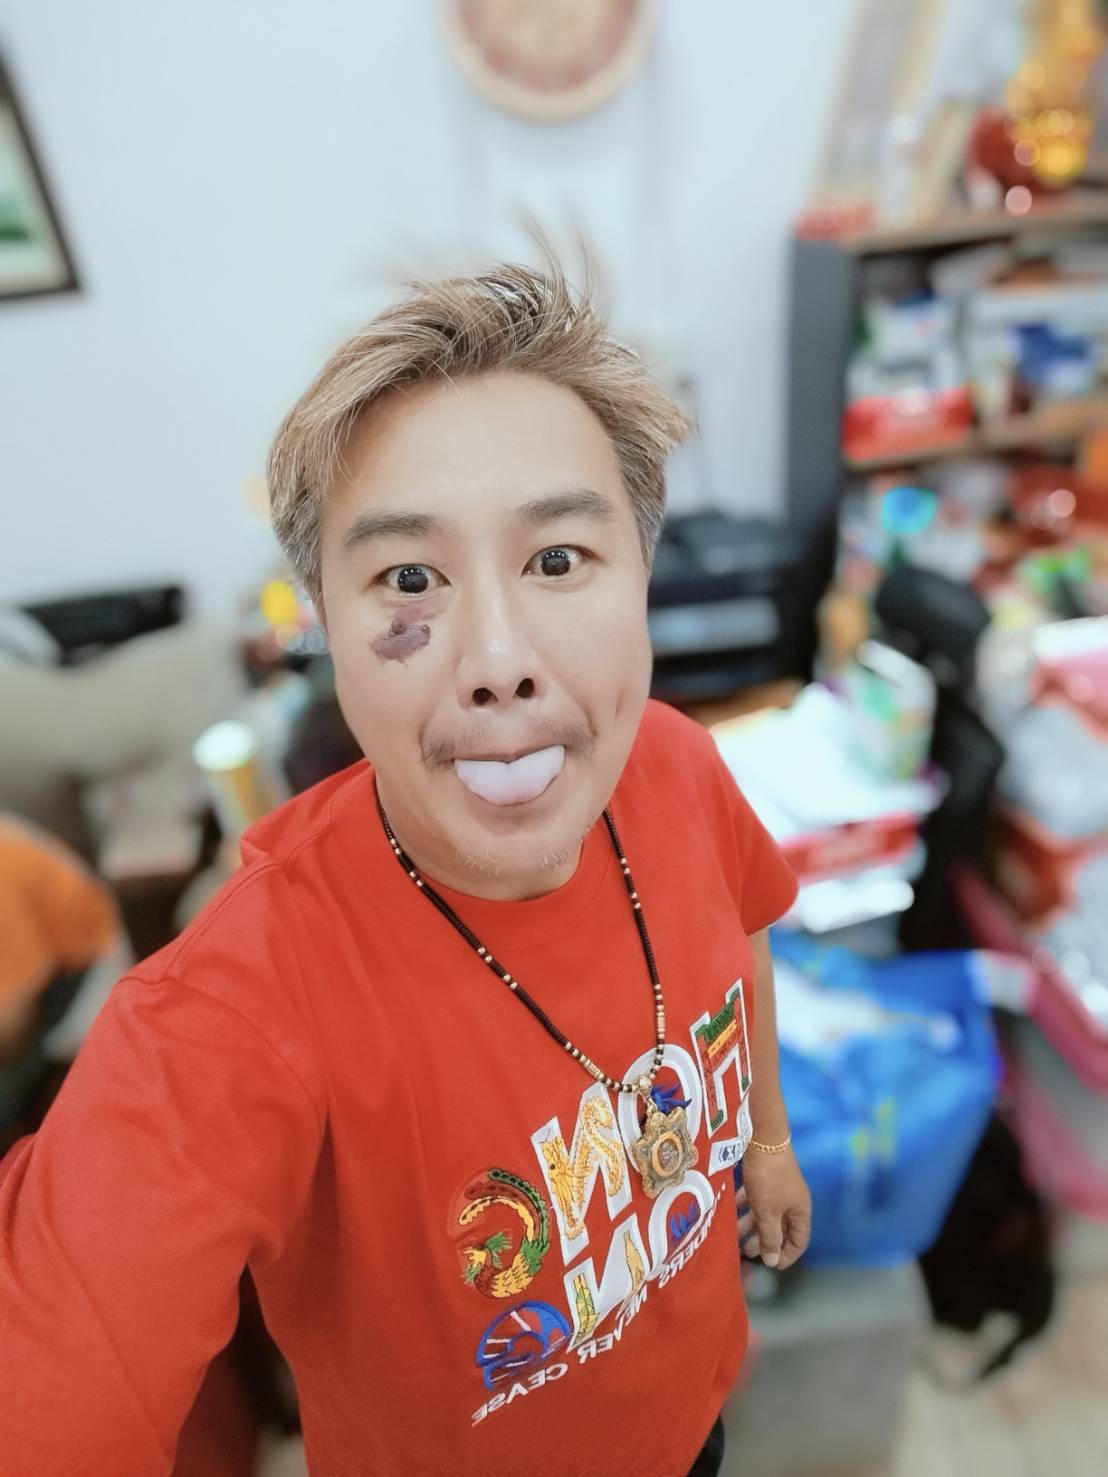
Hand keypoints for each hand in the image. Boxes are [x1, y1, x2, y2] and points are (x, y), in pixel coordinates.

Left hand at [736, 1146, 810, 1270]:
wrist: (763, 1137)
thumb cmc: (768, 1178)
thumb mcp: (768, 1212)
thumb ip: (770, 1237)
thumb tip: (772, 1260)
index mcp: (800, 1212)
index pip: (799, 1242)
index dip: (787, 1256)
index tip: (771, 1266)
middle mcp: (792, 1202)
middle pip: (781, 1229)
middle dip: (765, 1242)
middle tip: (747, 1252)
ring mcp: (779, 1189)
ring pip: (767, 1213)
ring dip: (752, 1225)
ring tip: (735, 1234)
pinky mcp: (766, 1177)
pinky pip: (757, 1198)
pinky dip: (746, 1206)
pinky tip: (732, 1209)